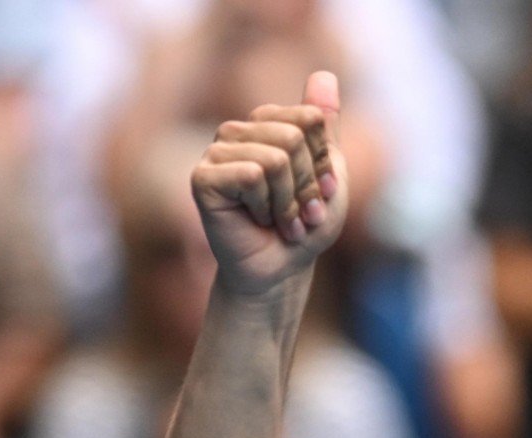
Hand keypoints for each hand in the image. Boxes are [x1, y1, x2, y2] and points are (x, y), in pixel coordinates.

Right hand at [191, 72, 348, 295]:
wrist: (279, 270)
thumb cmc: (303, 224)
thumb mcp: (328, 173)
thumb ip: (325, 126)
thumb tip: (325, 74)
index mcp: (268, 123)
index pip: (311, 120)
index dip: (323, 164)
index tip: (320, 193)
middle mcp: (238, 130)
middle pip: (294, 137)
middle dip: (307, 186)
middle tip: (300, 215)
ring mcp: (217, 151)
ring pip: (276, 158)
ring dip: (289, 202)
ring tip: (281, 221)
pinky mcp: (202, 177)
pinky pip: (252, 176)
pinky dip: (266, 207)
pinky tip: (256, 221)